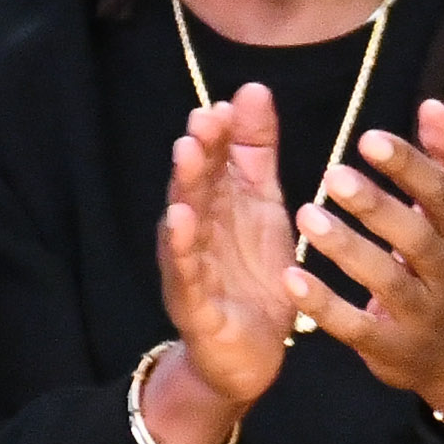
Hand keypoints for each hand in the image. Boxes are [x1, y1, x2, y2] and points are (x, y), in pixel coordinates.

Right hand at [151, 83, 299, 443]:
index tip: (228, 105)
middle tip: (204, 119)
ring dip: (184, 188)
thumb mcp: (263, 206)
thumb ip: (256, 152)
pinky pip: (186, 272)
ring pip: (185, 222)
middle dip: (199, 151)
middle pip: (195, 185)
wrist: (248, 354)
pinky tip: (180, 221)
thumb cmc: (250, 275)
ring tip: (186, 154)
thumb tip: (251, 89)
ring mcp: (191, 266)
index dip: (220, 135)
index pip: (215, 162)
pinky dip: (181, 247)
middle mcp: (198, 230)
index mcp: (218, 206)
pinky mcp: (193, 303)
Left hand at [286, 100, 443, 423]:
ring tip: (306, 215)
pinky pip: (356, 328)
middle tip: (332, 174)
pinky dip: (324, 305)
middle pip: (417, 237)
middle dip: (376, 205)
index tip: (368, 138)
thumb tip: (433, 106)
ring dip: (346, 248)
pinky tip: (291, 278)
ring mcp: (421, 314)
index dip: (408, 166)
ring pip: (385, 281)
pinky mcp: (391, 349)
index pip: (442, 195)